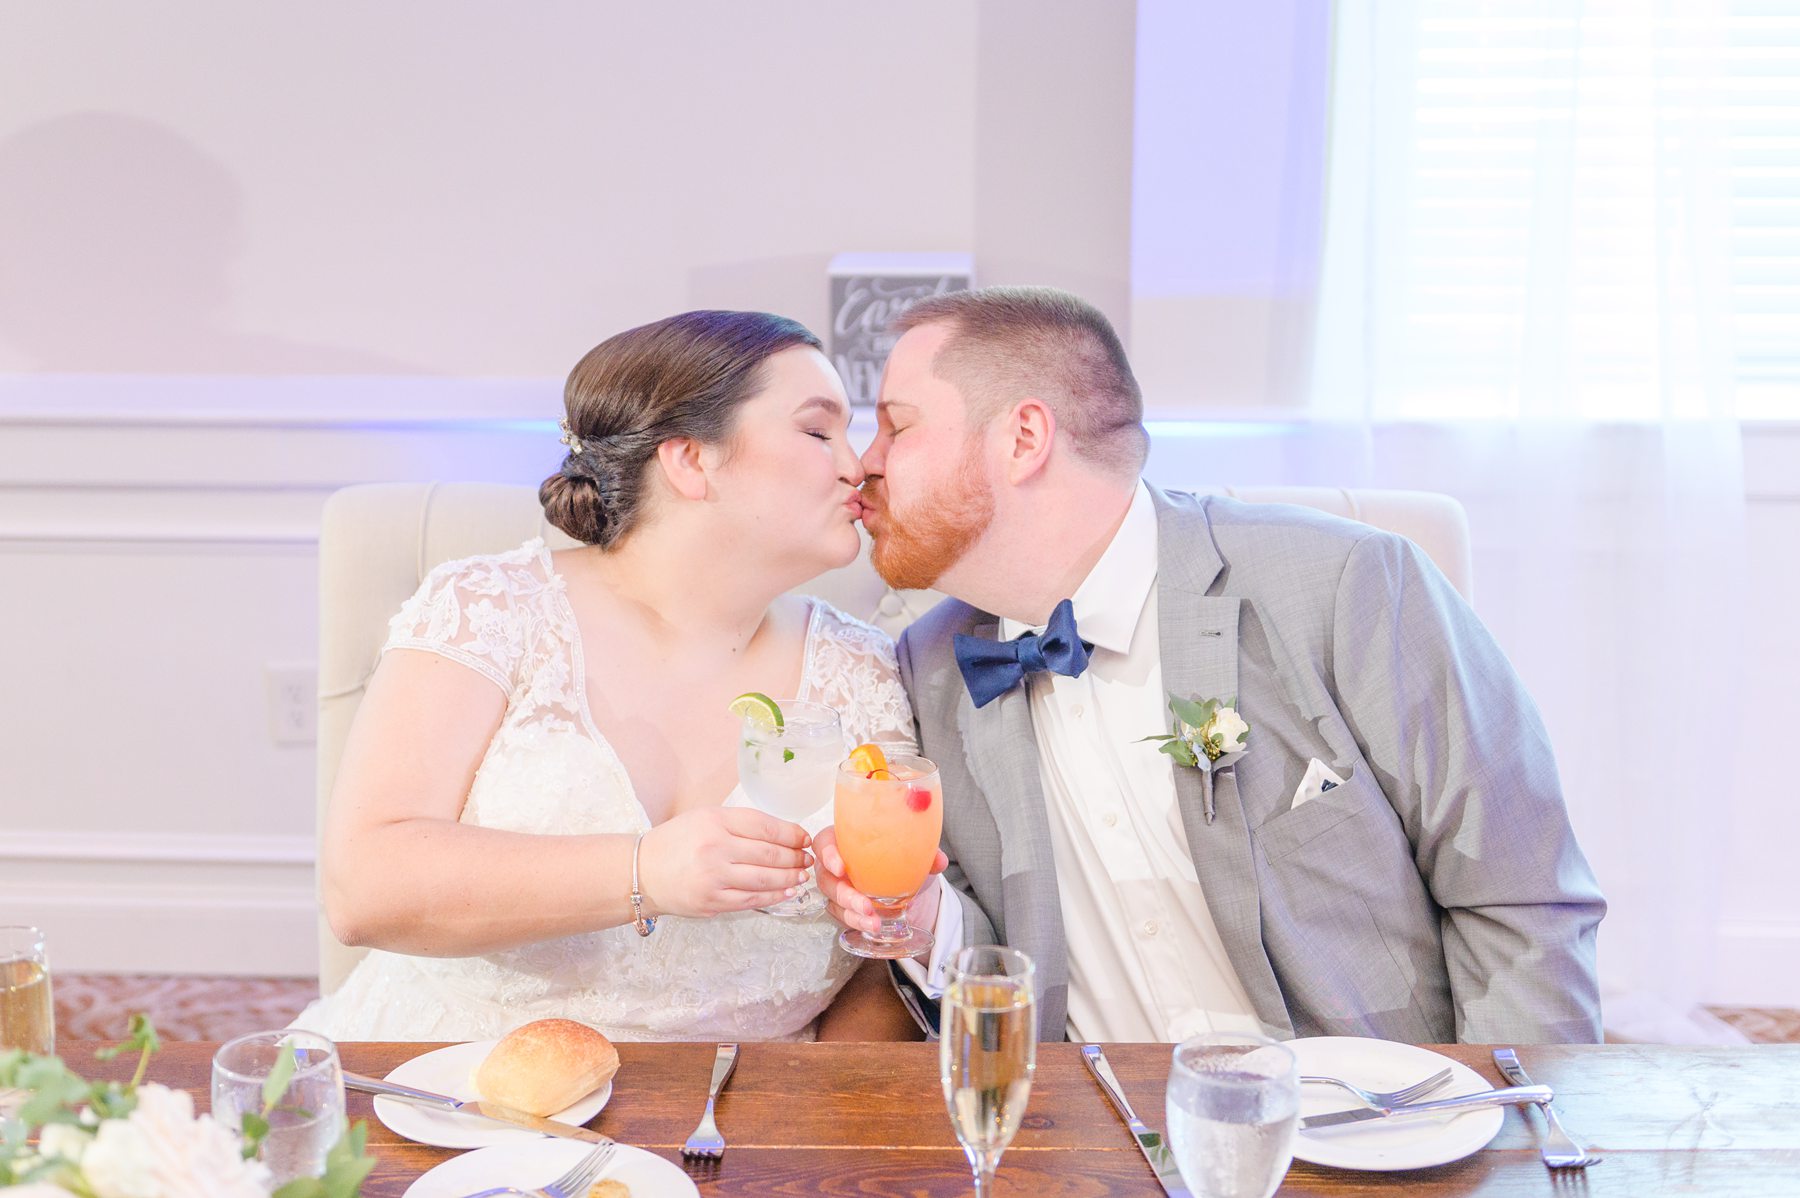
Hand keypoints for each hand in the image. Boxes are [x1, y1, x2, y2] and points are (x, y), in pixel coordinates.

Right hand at [636, 807, 811, 918]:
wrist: (641, 872)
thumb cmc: (676, 842)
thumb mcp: (705, 818)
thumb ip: (740, 824)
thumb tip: (784, 835)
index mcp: (715, 821)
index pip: (765, 826)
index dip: (792, 834)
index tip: (804, 839)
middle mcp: (715, 848)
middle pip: (770, 854)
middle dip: (795, 857)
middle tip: (808, 859)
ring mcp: (714, 878)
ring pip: (765, 879)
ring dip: (790, 878)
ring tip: (802, 875)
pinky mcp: (712, 902)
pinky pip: (752, 900)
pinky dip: (774, 896)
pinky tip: (787, 892)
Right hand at [813, 824, 947, 936]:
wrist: (902, 879)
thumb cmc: (896, 856)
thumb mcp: (910, 851)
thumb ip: (923, 853)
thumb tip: (938, 860)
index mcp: (843, 840)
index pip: (823, 843)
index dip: (828, 854)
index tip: (841, 866)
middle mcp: (834, 864)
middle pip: (826, 878)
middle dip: (844, 894)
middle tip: (865, 904)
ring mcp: (836, 886)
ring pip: (833, 901)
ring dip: (852, 913)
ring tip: (874, 922)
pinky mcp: (841, 906)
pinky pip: (843, 916)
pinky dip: (857, 922)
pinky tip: (872, 926)